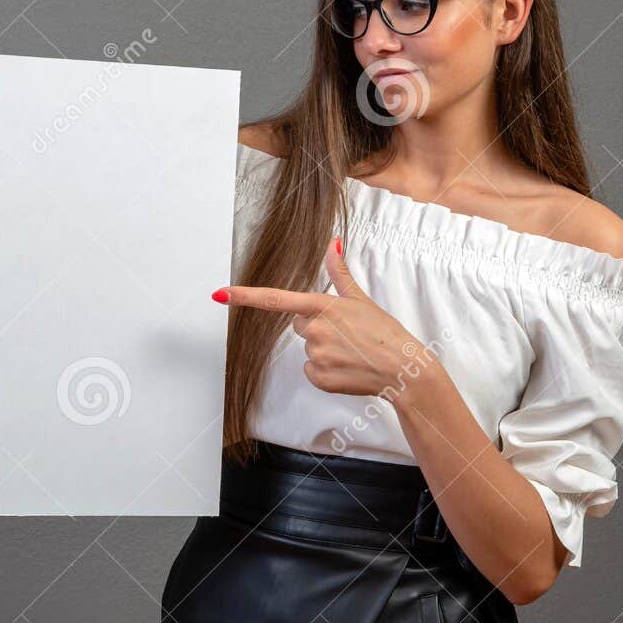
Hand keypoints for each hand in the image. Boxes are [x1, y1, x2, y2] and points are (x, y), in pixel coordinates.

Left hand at [218, 238, 440, 401]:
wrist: (402, 369)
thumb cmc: (384, 332)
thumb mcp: (361, 298)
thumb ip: (339, 272)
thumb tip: (332, 243)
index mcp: (322, 307)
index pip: (276, 300)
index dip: (245, 296)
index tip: (220, 294)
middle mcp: (314, 331)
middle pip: (299, 326)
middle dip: (317, 327)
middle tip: (345, 332)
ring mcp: (316, 356)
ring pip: (307, 349)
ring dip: (324, 349)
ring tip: (351, 350)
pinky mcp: (319, 378)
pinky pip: (311, 371)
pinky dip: (326, 371)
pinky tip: (347, 367)